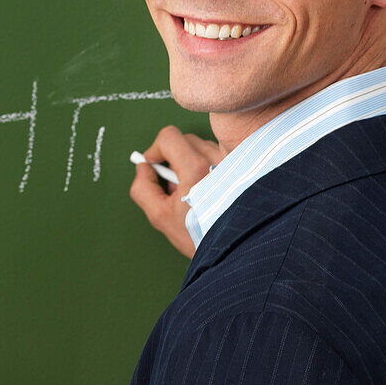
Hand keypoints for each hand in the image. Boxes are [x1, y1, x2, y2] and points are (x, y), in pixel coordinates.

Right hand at [130, 125, 223, 258]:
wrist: (233, 247)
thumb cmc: (198, 236)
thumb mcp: (160, 217)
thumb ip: (143, 188)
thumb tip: (143, 167)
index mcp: (196, 169)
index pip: (169, 138)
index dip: (155, 150)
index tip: (153, 164)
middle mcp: (217, 160)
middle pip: (184, 140)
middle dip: (173, 158)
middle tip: (174, 185)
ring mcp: (232, 161)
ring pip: (201, 147)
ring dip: (191, 161)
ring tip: (192, 190)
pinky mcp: (242, 166)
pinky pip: (217, 154)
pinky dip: (207, 166)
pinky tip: (206, 188)